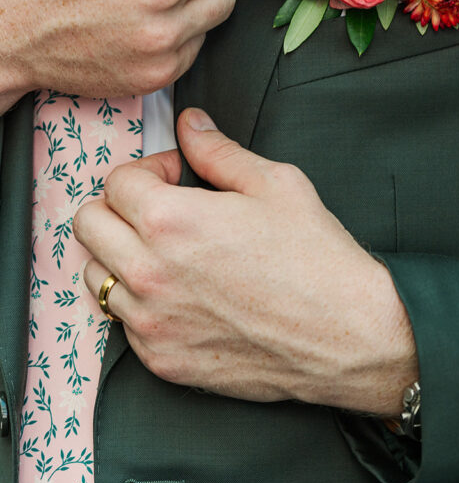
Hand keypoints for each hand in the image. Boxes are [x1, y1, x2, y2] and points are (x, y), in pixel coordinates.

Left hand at [74, 108, 417, 414]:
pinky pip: (121, 321)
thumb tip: (189, 123)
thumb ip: (218, 150)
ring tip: (172, 252)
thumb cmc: (316, 255)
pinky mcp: (160, 360)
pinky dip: (141, 301)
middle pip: (88, 224)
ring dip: (123, 254)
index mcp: (171, 220)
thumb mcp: (274, 183)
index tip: (179, 177)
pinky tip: (185, 292)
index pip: (116, 180)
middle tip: (164, 209)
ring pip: (95, 274)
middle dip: (121, 206)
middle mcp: (148, 273)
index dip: (150, 170)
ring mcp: (151, 322)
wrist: (346, 334)